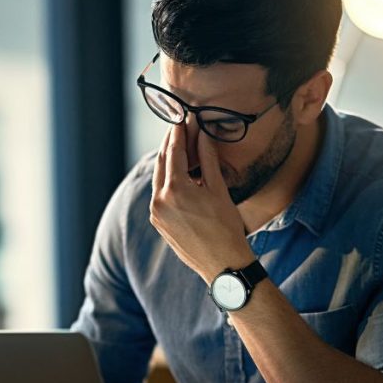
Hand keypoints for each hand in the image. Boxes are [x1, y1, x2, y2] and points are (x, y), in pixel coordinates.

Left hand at [149, 122, 255, 282]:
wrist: (223, 264)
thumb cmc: (226, 228)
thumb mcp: (219, 189)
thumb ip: (208, 159)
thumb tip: (202, 134)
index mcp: (175, 189)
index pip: (174, 151)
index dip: (179, 132)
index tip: (183, 118)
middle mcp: (159, 200)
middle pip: (162, 162)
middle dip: (170, 144)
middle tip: (179, 128)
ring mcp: (156, 213)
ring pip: (159, 178)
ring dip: (168, 162)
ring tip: (180, 148)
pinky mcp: (158, 223)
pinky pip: (159, 195)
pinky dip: (167, 181)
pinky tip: (179, 175)